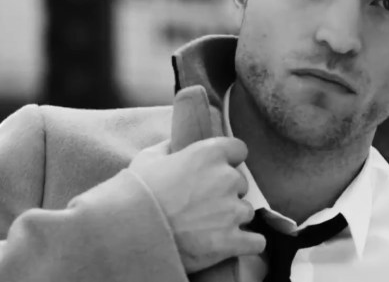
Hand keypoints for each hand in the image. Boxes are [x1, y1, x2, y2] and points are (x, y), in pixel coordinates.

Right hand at [128, 86, 264, 272]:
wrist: (132, 231)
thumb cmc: (137, 192)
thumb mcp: (147, 159)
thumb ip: (168, 148)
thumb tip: (175, 145)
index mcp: (207, 155)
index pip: (238, 149)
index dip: (228, 160)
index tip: (217, 170)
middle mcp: (226, 179)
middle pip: (241, 184)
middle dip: (227, 193)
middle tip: (204, 203)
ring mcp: (231, 211)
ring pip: (246, 213)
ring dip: (233, 219)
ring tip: (209, 227)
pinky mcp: (232, 241)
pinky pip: (256, 242)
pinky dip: (246, 244)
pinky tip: (231, 244)